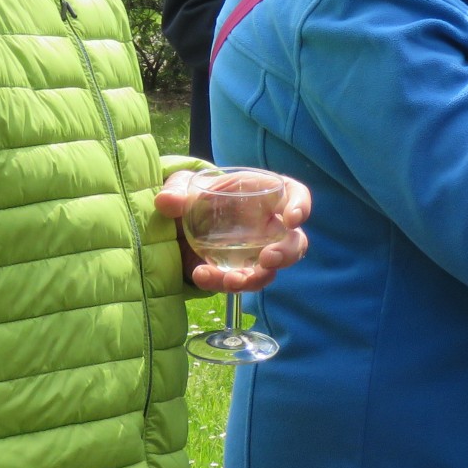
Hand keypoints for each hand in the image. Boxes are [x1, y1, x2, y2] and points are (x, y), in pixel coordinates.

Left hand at [158, 169, 310, 292]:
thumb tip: (167, 201)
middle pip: (294, 242)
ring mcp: (257, 253)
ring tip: (232, 280)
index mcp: (267, 195)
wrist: (182, 222)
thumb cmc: (200, 194)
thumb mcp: (186, 185)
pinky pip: (238, 281)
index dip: (300, 207)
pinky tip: (202, 275)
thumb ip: (178, 189)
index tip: (292, 218)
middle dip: (286, 253)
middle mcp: (270, 227)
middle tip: (267, 259)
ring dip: (255, 278)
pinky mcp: (238, 271)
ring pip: (269, 270)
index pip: (295, 196)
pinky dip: (221, 283)